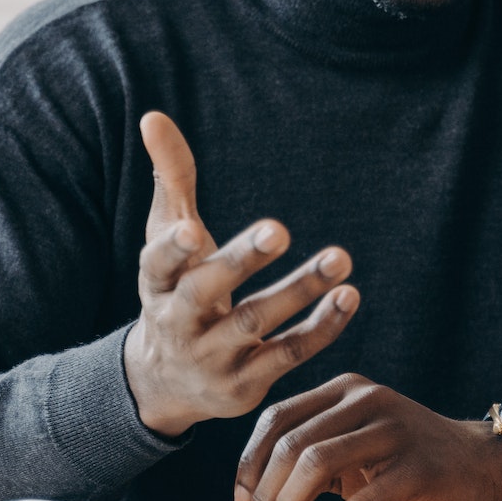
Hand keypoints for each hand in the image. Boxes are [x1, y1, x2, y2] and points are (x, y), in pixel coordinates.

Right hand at [121, 112, 359, 437]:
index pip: (157, 264)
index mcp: (156, 283)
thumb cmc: (174, 287)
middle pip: (206, 292)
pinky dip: (321, 327)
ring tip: (339, 258)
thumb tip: (153, 115)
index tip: (191, 228)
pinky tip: (348, 296)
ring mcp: (211, 358)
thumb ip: (169, 178)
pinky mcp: (246, 384)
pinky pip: (288, 354)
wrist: (167, 382)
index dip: (173, 248)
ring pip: (256, 323)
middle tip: (278, 228)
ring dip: (299, 290)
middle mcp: (178, 323)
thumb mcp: (164, 235)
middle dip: (241, 261)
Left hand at [234, 373, 501, 500]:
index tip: (240, 500)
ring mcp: (393, 430)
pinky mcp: (417, 467)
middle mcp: (367, 399)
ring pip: (318, 465)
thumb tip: (256, 492)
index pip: (279, 417)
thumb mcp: (358, 439)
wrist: (481, 463)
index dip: (250, 461)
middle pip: (293, 443)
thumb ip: (315, 449)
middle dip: (265, 494)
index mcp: (345, 388)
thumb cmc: (409, 456)